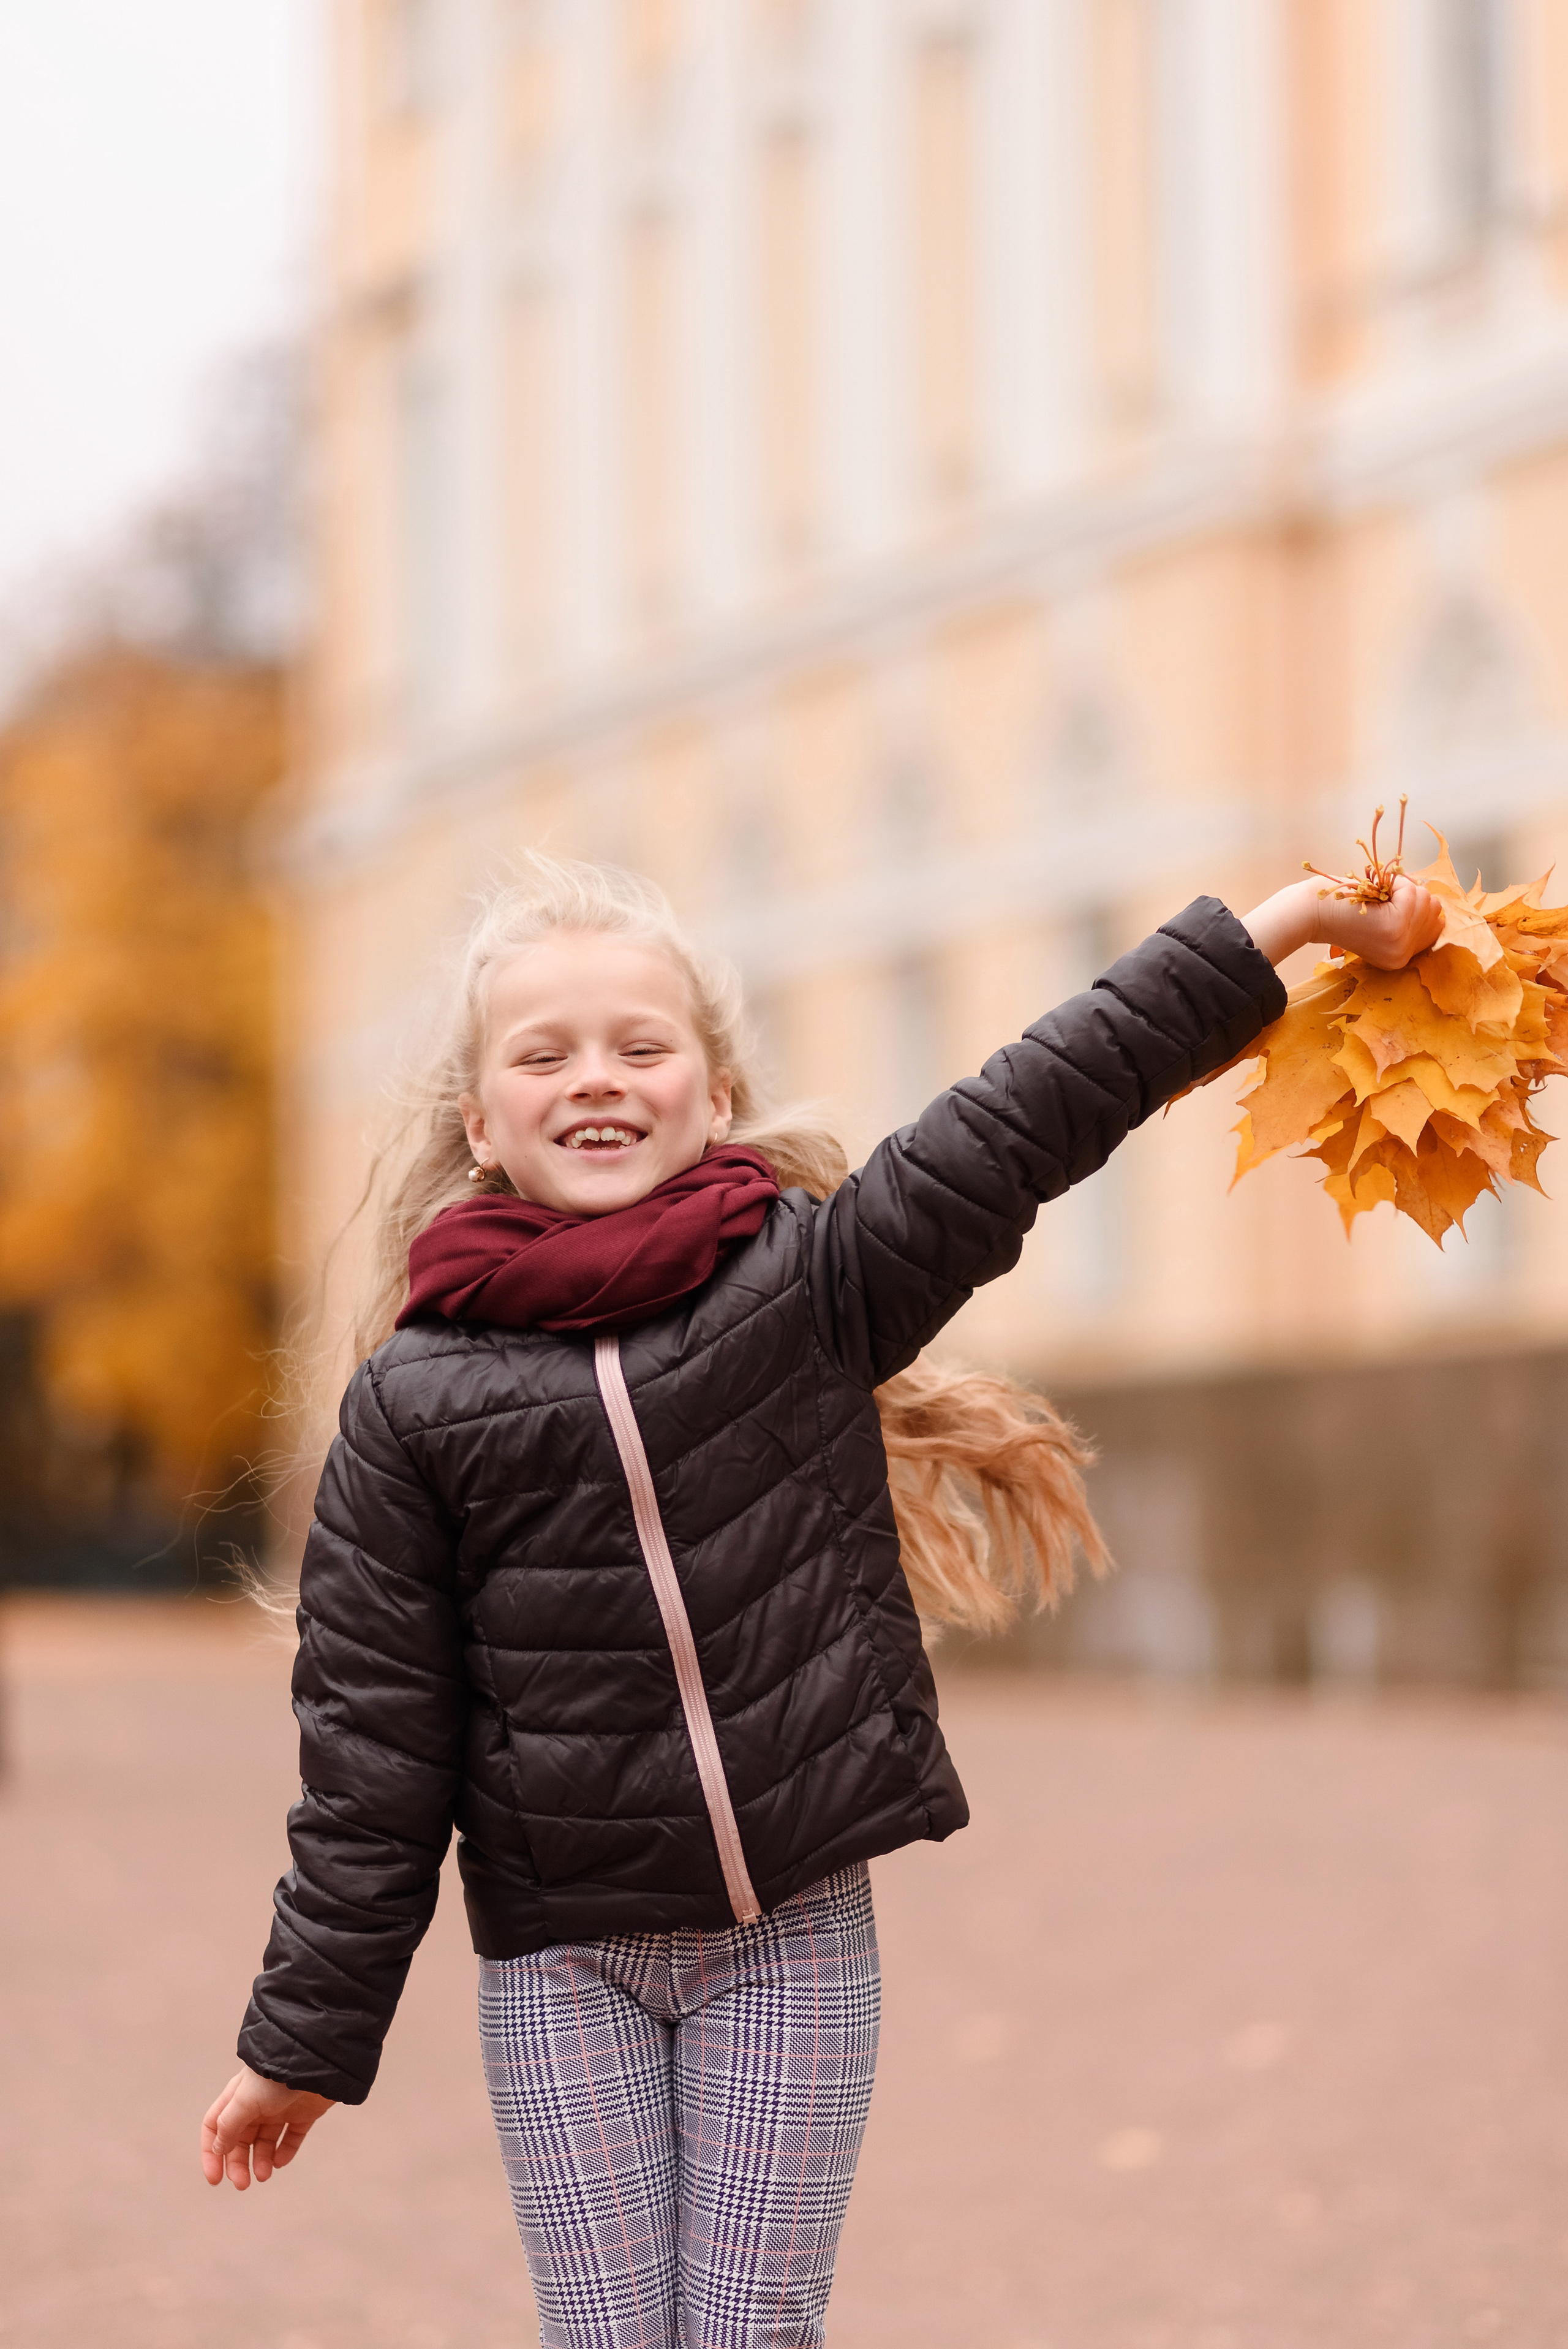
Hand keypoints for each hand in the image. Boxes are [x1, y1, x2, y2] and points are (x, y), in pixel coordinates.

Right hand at [201, 2063, 334, 2189]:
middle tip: (242, 2183)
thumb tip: (218, 2148)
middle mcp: (257, 2104)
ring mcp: (280, 2109)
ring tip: (264, 2175)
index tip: (215, 2178)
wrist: (316, 2063)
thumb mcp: (244, 2101)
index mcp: (237, 2098)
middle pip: (240, 2141)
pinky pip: (291, 2138)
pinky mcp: (303, 2114)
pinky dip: (285, 2152)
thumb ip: (228, 2125)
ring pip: (265, 2143)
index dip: (211, 2153)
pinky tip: (280, 2161)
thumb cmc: (274, 2076)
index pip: (216, 2127)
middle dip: (238, 2164)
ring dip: (261, 2161)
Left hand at [1242, 875, 1442, 970]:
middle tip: (1380, 900)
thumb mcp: (1381, 922)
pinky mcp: (1394, 926)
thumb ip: (1409, 920)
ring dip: (1401, 889)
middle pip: (1435, 911)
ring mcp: (1400, 943)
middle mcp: (1403, 956)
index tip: (1392, 904)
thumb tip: (1436, 907)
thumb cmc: (1341, 911)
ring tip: (1376, 898)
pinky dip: (1395, 884)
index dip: (1418, 907)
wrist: (1312, 912)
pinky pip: (1412, 892)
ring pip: (1425, 898)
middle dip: (1411, 896)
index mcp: (1399, 959)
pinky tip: (1376, 893)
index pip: (1436, 927)